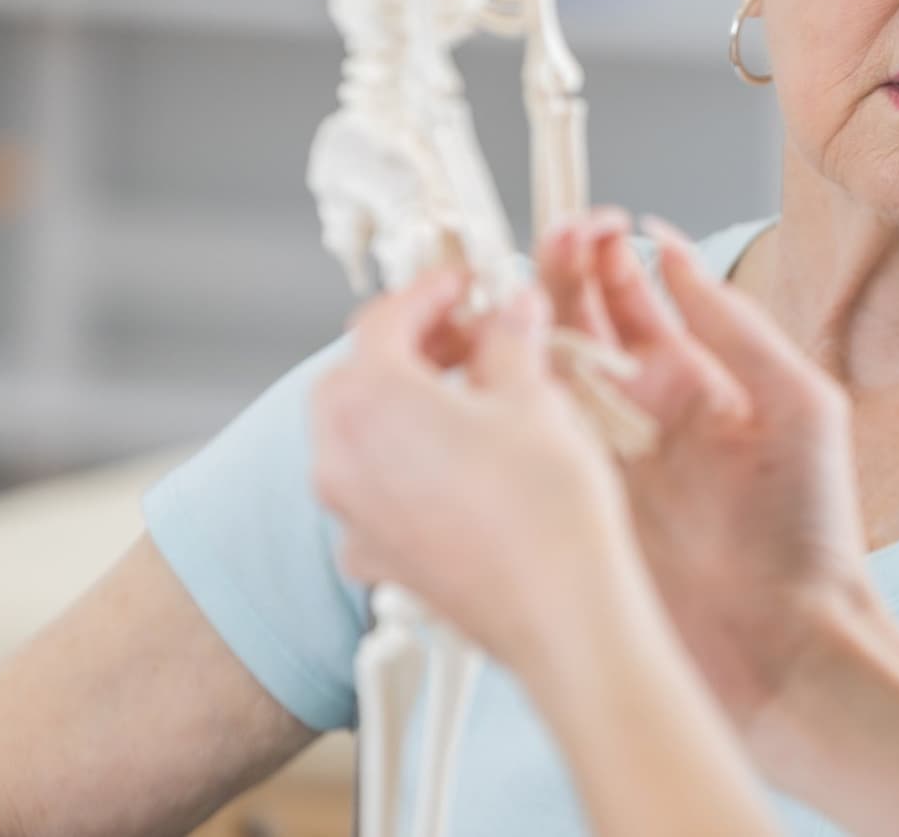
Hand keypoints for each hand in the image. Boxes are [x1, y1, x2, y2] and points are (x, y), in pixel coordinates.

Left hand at [310, 270, 641, 675]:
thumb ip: (509, 339)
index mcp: (368, 399)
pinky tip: (458, 468)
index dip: (429, 292)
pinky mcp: (374, 557)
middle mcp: (338, 455)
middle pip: (355, 376)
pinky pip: (371, 492)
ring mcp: (349, 513)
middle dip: (409, 348)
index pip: (382, 319)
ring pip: (357, 435)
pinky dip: (403, 467)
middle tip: (470, 338)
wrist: (560, 613)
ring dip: (403, 405)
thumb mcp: (534, 395)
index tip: (467, 285)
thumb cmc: (547, 500)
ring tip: (471, 399)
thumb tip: (510, 308)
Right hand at [535, 212, 876, 728]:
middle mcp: (633, 418)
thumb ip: (734, 325)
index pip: (631, 301)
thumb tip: (678, 250)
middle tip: (550, 238)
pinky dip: (495, 405)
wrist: (790, 648)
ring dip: (517, 330)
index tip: (595, 220)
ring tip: (510, 291)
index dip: (607, 256)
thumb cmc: (810, 532)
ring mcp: (595, 462)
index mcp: (688, 384)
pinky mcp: (567, 509)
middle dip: (557, 276)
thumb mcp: (798, 404)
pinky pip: (519, 447)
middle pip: (574, 326)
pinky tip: (482, 368)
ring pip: (536, 378)